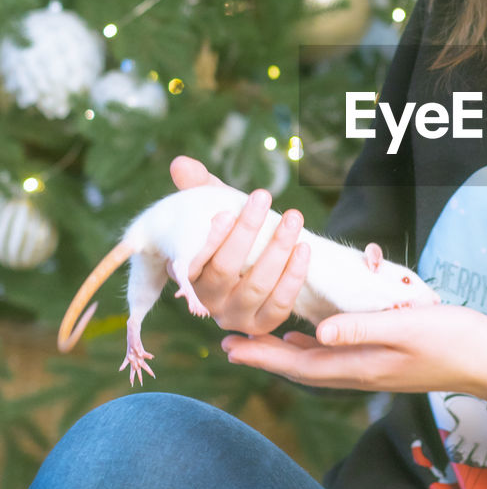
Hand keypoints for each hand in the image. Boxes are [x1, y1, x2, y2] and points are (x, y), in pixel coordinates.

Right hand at [169, 155, 310, 335]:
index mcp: (189, 274)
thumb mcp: (216, 207)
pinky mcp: (263, 325)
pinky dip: (293, 276)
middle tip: (263, 196)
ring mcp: (235, 317)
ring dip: (277, 249)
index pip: (193, 260)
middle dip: (246, 231)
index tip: (225, 212)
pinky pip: (280, 304)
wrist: (262, 263)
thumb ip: (199, 187)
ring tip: (293, 217)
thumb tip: (181, 163)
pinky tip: (304, 248)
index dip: (209, 239)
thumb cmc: (233, 231)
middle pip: (225, 269)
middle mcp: (208, 300)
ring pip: (256, 286)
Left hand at [220, 304, 486, 401]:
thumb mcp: (409, 326)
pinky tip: (311, 336)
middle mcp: (362, 373)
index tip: (229, 347)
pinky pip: (339, 357)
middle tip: (229, 343)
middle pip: (302, 367)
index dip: (263, 356)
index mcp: (362, 366)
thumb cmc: (455, 339)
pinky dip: (316, 347)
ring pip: (318, 363)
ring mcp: (374, 370)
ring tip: (259, 341)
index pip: (300, 365)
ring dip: (286, 353)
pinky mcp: (386, 361)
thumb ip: (363, 328)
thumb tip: (318, 334)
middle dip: (265, 356)